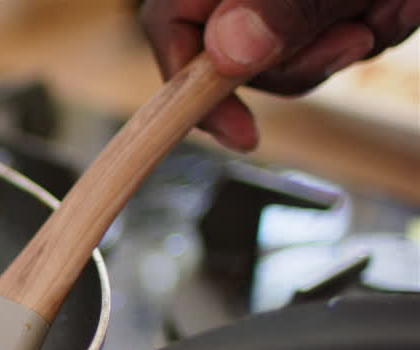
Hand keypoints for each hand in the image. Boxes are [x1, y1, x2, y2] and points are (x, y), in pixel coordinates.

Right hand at [140, 0, 419, 150]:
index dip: (193, 84)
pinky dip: (381, 18)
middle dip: (303, 58)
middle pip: (235, 51)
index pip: (173, 24)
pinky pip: (341, 31)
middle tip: (358, 37)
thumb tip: (230, 53)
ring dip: (358, 36)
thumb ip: (284, 0)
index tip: (241, 132)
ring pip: (297, 47)